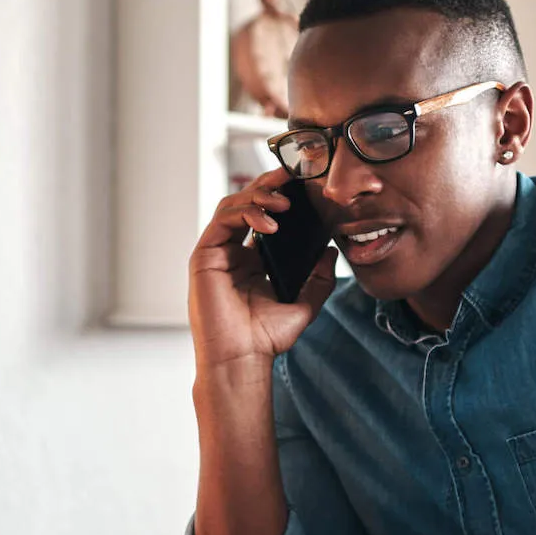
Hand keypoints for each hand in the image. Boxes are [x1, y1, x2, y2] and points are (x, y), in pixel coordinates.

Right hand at [189, 167, 338, 370]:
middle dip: (269, 185)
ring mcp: (217, 252)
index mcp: (252, 260)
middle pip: (246, 203)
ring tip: (285, 201)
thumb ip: (319, 280)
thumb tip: (331, 252)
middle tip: (292, 175)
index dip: (279, 196)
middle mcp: (232, 252)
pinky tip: (270, 221)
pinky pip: (223, 220)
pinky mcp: (204, 256)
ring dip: (259, 196)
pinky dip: (246, 212)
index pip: (264, 216)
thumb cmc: (266, 338)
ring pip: (232, 205)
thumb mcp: (305, 305)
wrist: (242, 359)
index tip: (303, 185)